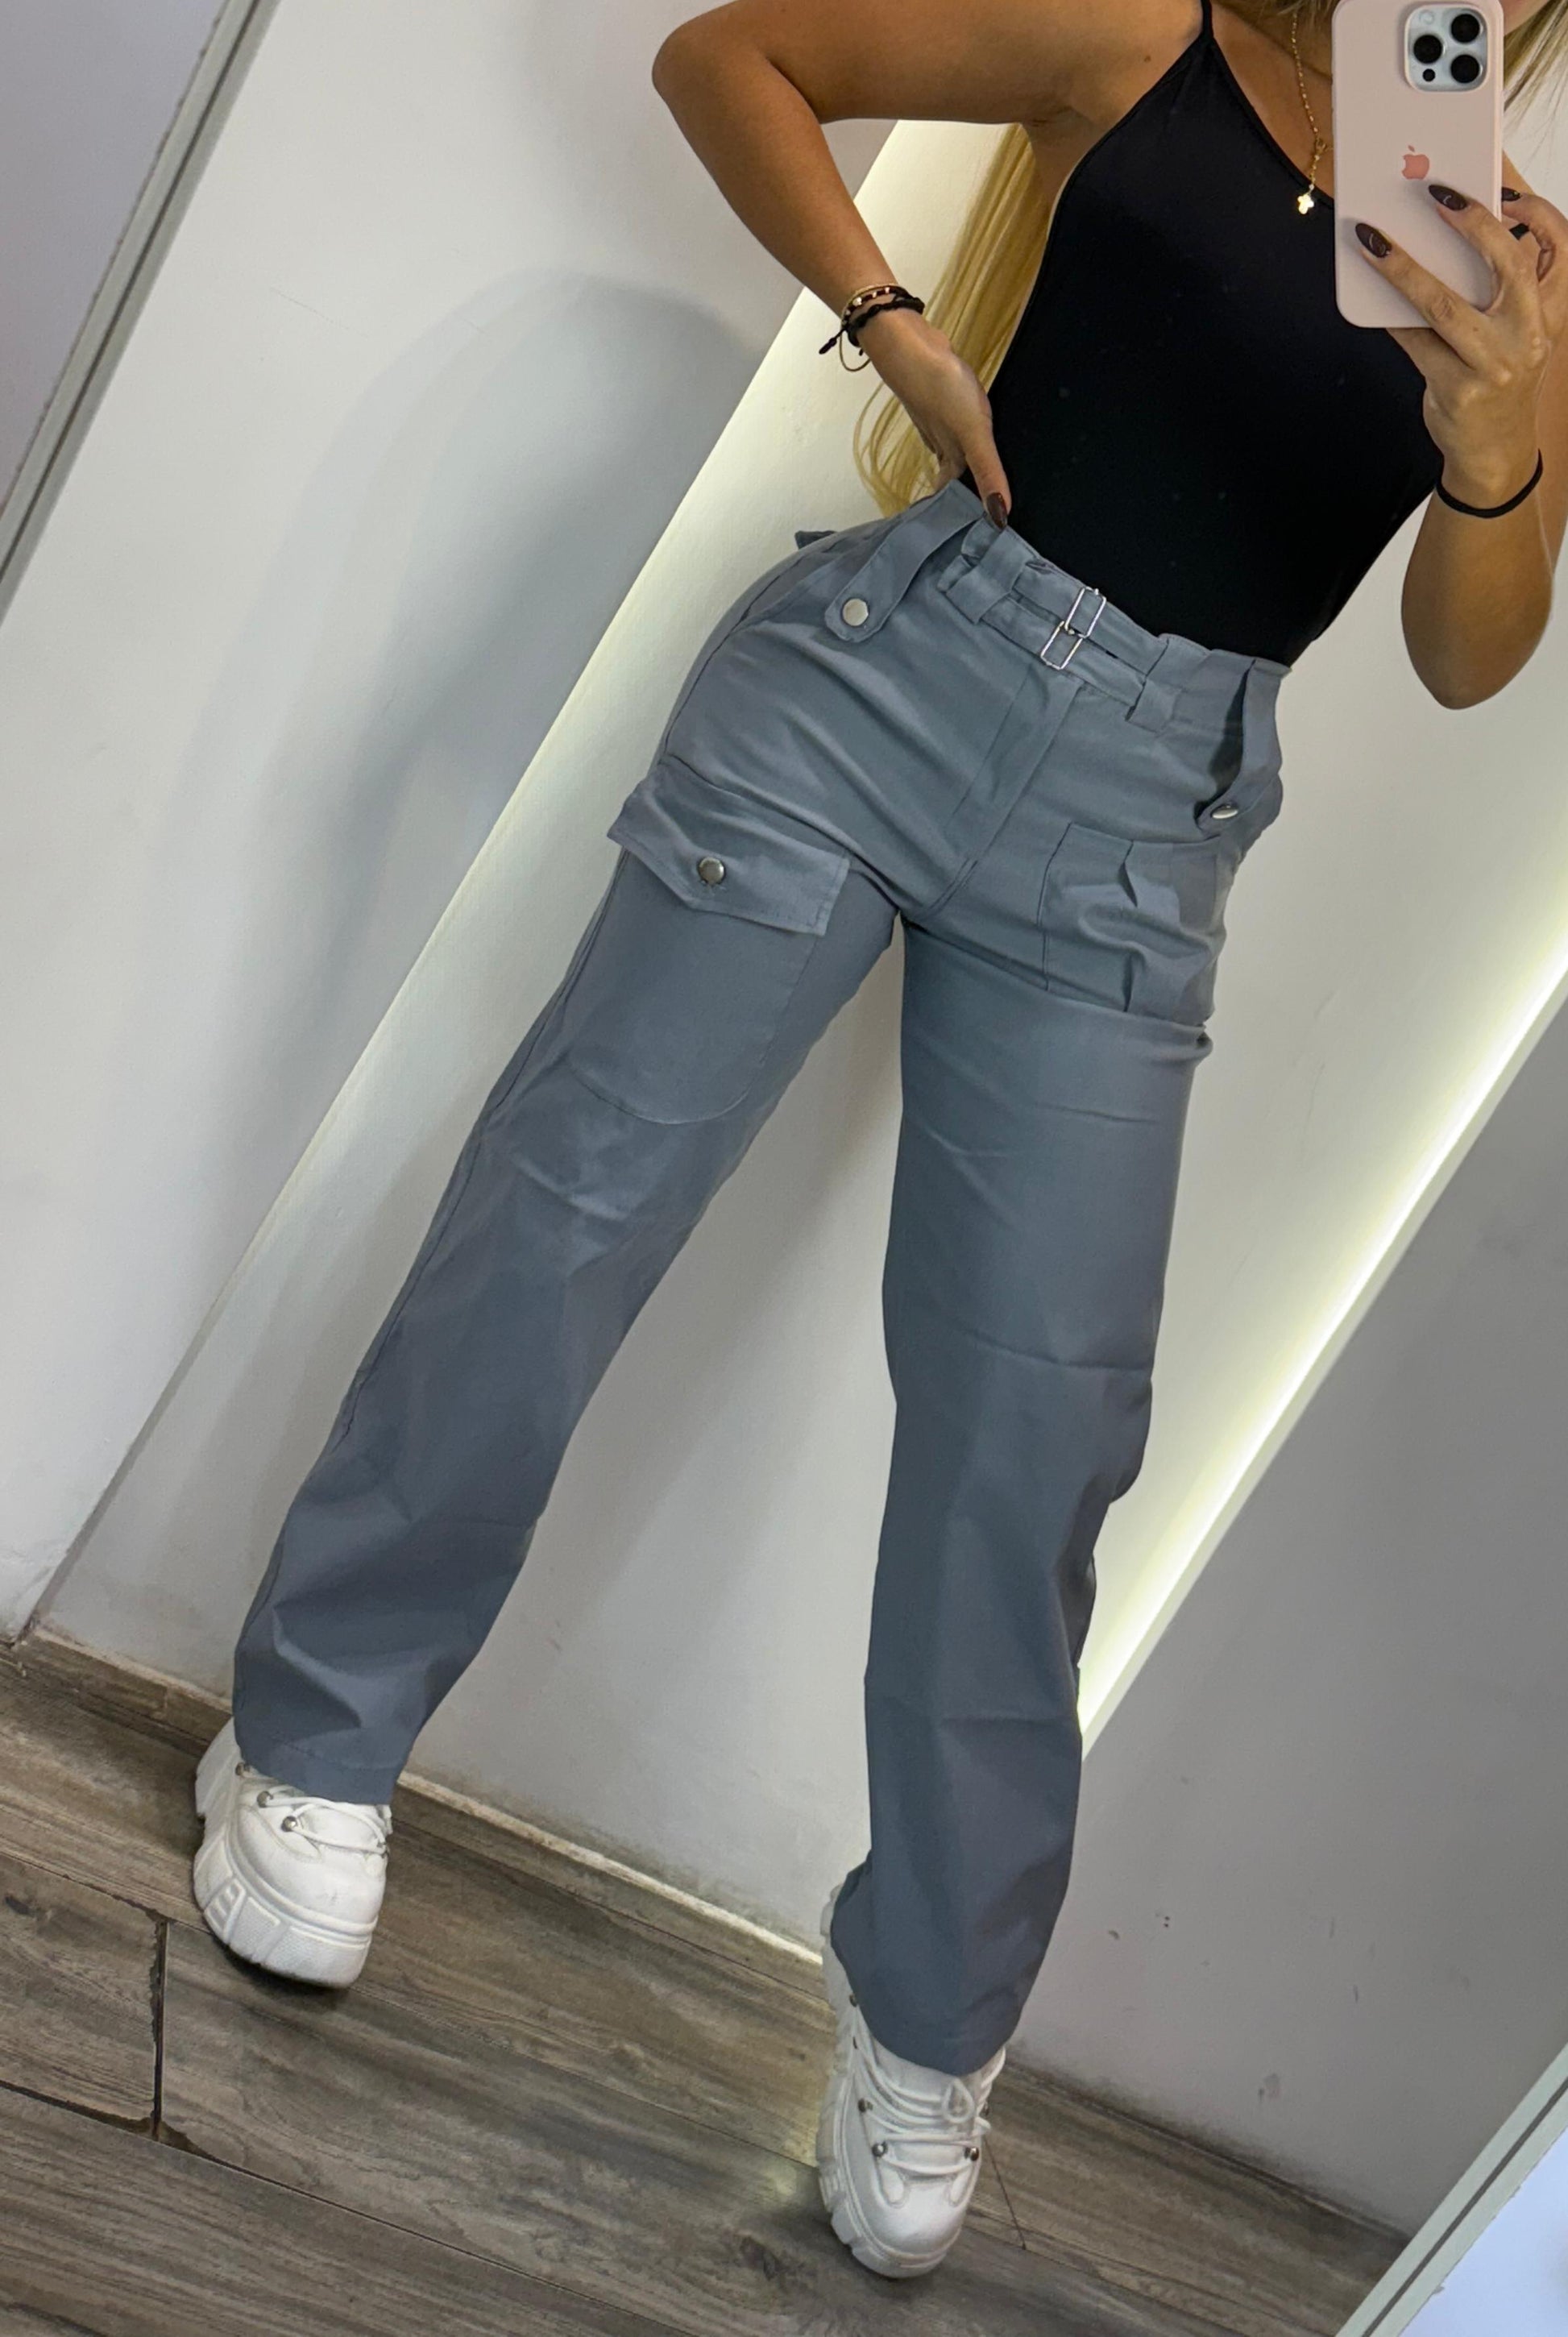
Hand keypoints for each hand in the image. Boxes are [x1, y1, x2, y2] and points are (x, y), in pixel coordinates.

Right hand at [852, 304, 1012, 523]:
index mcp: (950, 460)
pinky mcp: (943, 398)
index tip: (976, 536)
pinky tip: (973, 433)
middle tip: (988, 511)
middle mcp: (944, 446)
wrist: (910, 344)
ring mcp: (941, 423)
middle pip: (955, 480)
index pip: (954, 500)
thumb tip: (999, 518)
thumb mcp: (973, 434)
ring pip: (955, 455)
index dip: (963, 517)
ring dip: (966, 469)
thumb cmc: (941, 391)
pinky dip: (965, 438)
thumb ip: (988, 472)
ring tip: (983, 482)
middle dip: (967, 495)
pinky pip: (956, 427)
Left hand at [1353, 175, 1567, 504]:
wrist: (1495, 453)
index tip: (1504, 190)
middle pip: (1510, 265)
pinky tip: (1371, 293)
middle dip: (1474, 223)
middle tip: (1435, 194)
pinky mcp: (1458, 390)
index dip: (1537, 213)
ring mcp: (1495, 366)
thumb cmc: (1501, 381)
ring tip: (1373, 242)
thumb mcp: (1520, 334)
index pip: (1562, 249)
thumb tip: (1446, 240)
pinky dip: (1391, 315)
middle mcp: (1531, 337)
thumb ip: (1501, 291)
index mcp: (1553, 315)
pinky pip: (1416, 341)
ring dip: (1403, 269)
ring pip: (1445, 305)